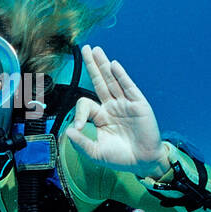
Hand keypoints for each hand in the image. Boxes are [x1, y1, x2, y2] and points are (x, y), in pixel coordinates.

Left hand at [66, 45, 169, 177]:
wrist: (143, 162)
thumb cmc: (120, 158)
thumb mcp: (95, 153)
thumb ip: (81, 143)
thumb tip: (68, 131)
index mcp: (101, 116)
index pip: (86, 103)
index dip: (80, 114)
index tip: (80, 128)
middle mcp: (112, 106)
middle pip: (100, 81)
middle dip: (92, 65)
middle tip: (85, 49)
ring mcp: (126, 104)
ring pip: (112, 80)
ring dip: (104, 65)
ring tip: (96, 50)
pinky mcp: (138, 104)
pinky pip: (128, 87)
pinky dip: (121, 75)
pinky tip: (113, 65)